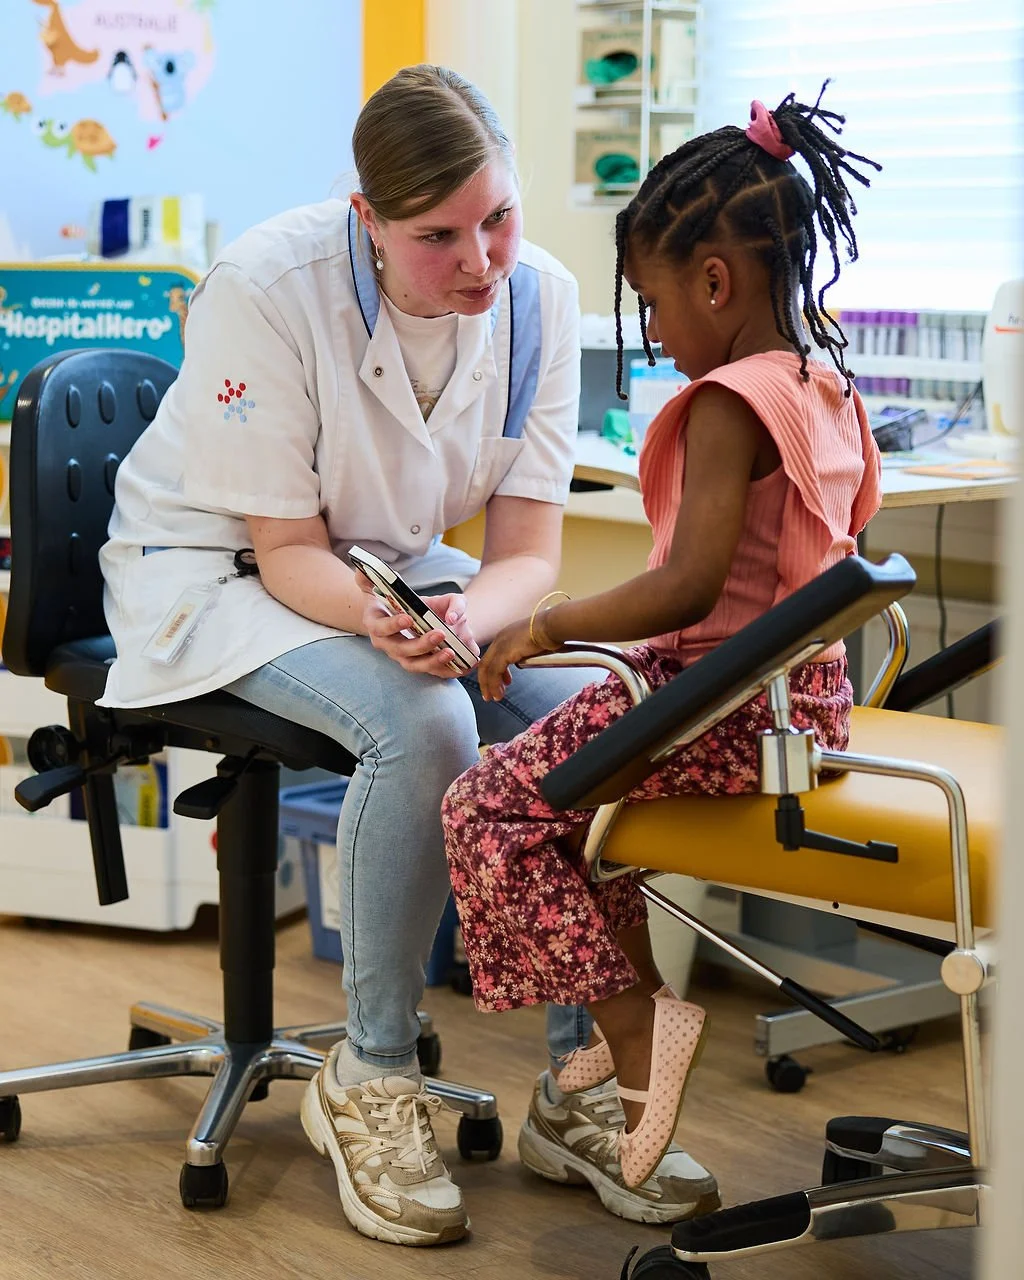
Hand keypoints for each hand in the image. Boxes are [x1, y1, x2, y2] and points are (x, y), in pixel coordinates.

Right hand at [355, 572, 479, 678]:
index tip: (408, 618)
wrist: (399, 613)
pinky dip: (445, 670)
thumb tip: (381, 573)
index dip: (393, 625)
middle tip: (440, 633)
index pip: (381, 628)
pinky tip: (460, 666)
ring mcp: (401, 656)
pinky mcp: (417, 663)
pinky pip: (430, 671)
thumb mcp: (386, 583)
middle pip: (401, 650)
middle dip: (421, 644)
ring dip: (433, 661)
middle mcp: (387, 644)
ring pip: (415, 665)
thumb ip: (376, 575)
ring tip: (451, 652)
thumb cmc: (393, 597)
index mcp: (376, 624)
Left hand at [476, 615, 553, 701]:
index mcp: (506, 635)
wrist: (551, 626)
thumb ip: (528, 650)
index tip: (503, 682)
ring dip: (489, 686)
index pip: (494, 655)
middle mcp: (500, 639)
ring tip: (494, 697)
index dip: (495, 670)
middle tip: (489, 694)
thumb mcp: (534, 642)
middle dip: (486, 680)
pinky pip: (494, 672)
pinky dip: (493, 685)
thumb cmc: (550, 631)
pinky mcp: (504, 652)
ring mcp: (500, 645)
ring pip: (487, 669)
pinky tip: (498, 694)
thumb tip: (532, 657)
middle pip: (486, 663)